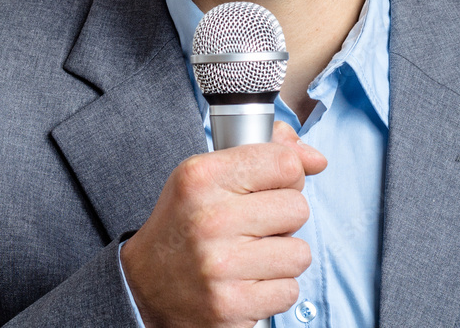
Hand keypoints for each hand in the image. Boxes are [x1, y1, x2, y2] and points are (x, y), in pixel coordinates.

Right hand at [120, 121, 326, 327]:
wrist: (143, 286)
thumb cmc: (187, 222)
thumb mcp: (211, 174)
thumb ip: (267, 152)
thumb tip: (317, 159)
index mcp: (202, 177)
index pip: (285, 162)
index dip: (288, 175)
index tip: (270, 186)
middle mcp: (210, 220)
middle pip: (298, 208)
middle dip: (283, 219)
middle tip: (253, 226)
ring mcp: (220, 267)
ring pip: (300, 253)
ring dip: (282, 257)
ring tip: (250, 256)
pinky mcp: (230, 307)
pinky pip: (289, 291)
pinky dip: (274, 290)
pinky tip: (246, 282)